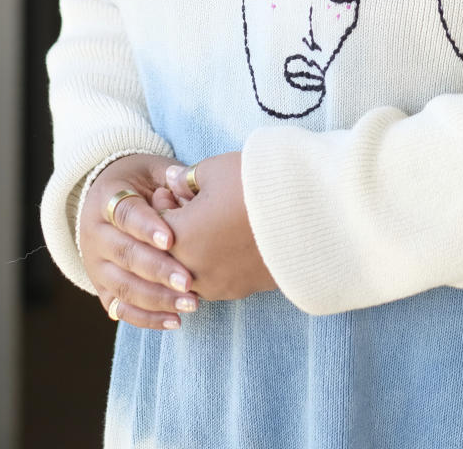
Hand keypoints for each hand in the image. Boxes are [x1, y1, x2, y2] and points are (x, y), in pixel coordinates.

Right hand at [79, 154, 199, 330]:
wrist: (106, 199)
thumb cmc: (139, 181)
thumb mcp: (152, 169)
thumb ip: (171, 178)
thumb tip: (188, 188)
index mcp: (105, 198)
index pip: (125, 214)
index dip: (147, 227)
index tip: (171, 241)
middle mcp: (95, 234)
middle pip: (124, 255)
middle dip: (158, 270)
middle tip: (188, 281)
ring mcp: (95, 265)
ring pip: (123, 287)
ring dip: (157, 299)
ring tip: (190, 303)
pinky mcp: (101, 288)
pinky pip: (121, 309)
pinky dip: (146, 318)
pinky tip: (175, 321)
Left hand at [159, 152, 278, 300]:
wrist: (309, 215)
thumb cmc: (255, 186)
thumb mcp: (215, 170)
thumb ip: (187, 178)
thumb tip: (172, 180)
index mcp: (178, 238)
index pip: (153, 224)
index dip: (163, 202)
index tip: (178, 188)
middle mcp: (191, 269)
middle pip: (169, 251)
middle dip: (176, 227)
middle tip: (195, 202)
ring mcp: (216, 285)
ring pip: (190, 268)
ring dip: (195, 247)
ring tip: (215, 219)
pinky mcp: (240, 291)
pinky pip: (214, 278)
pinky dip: (215, 261)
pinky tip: (232, 238)